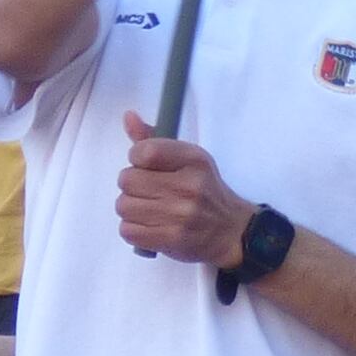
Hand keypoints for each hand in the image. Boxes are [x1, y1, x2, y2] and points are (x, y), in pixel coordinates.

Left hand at [113, 115, 250, 270]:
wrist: (231, 231)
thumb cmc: (205, 192)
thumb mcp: (187, 159)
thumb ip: (153, 139)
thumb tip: (128, 116)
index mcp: (193, 159)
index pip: (144, 152)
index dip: (136, 159)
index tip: (146, 167)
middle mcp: (189, 185)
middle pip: (127, 180)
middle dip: (132, 186)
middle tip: (149, 192)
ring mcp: (181, 215)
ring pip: (124, 206)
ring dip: (131, 209)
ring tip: (150, 210)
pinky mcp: (172, 239)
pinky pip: (128, 231)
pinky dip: (133, 229)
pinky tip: (149, 226)